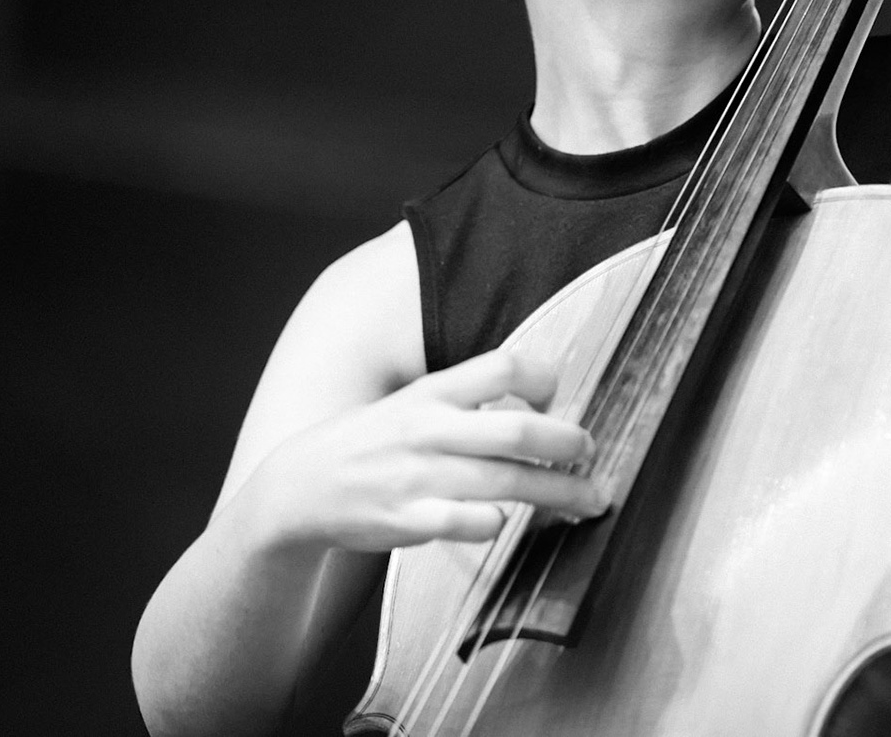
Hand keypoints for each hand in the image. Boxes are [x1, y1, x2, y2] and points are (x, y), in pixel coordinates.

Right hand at [242, 350, 607, 553]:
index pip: (503, 366)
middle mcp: (428, 429)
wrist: (299, 488)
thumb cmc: (371, 443)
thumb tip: (540, 401)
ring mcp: (419, 477)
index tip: (557, 400)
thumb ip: (467, 399)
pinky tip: (507, 524)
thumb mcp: (413, 403)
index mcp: (432, 392)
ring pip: (509, 483)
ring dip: (560, 493)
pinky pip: (472, 523)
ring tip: (590, 499)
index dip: (544, 379)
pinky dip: (498, 524)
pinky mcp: (409, 520)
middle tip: (591, 453)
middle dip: (569, 444)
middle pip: (519, 430)